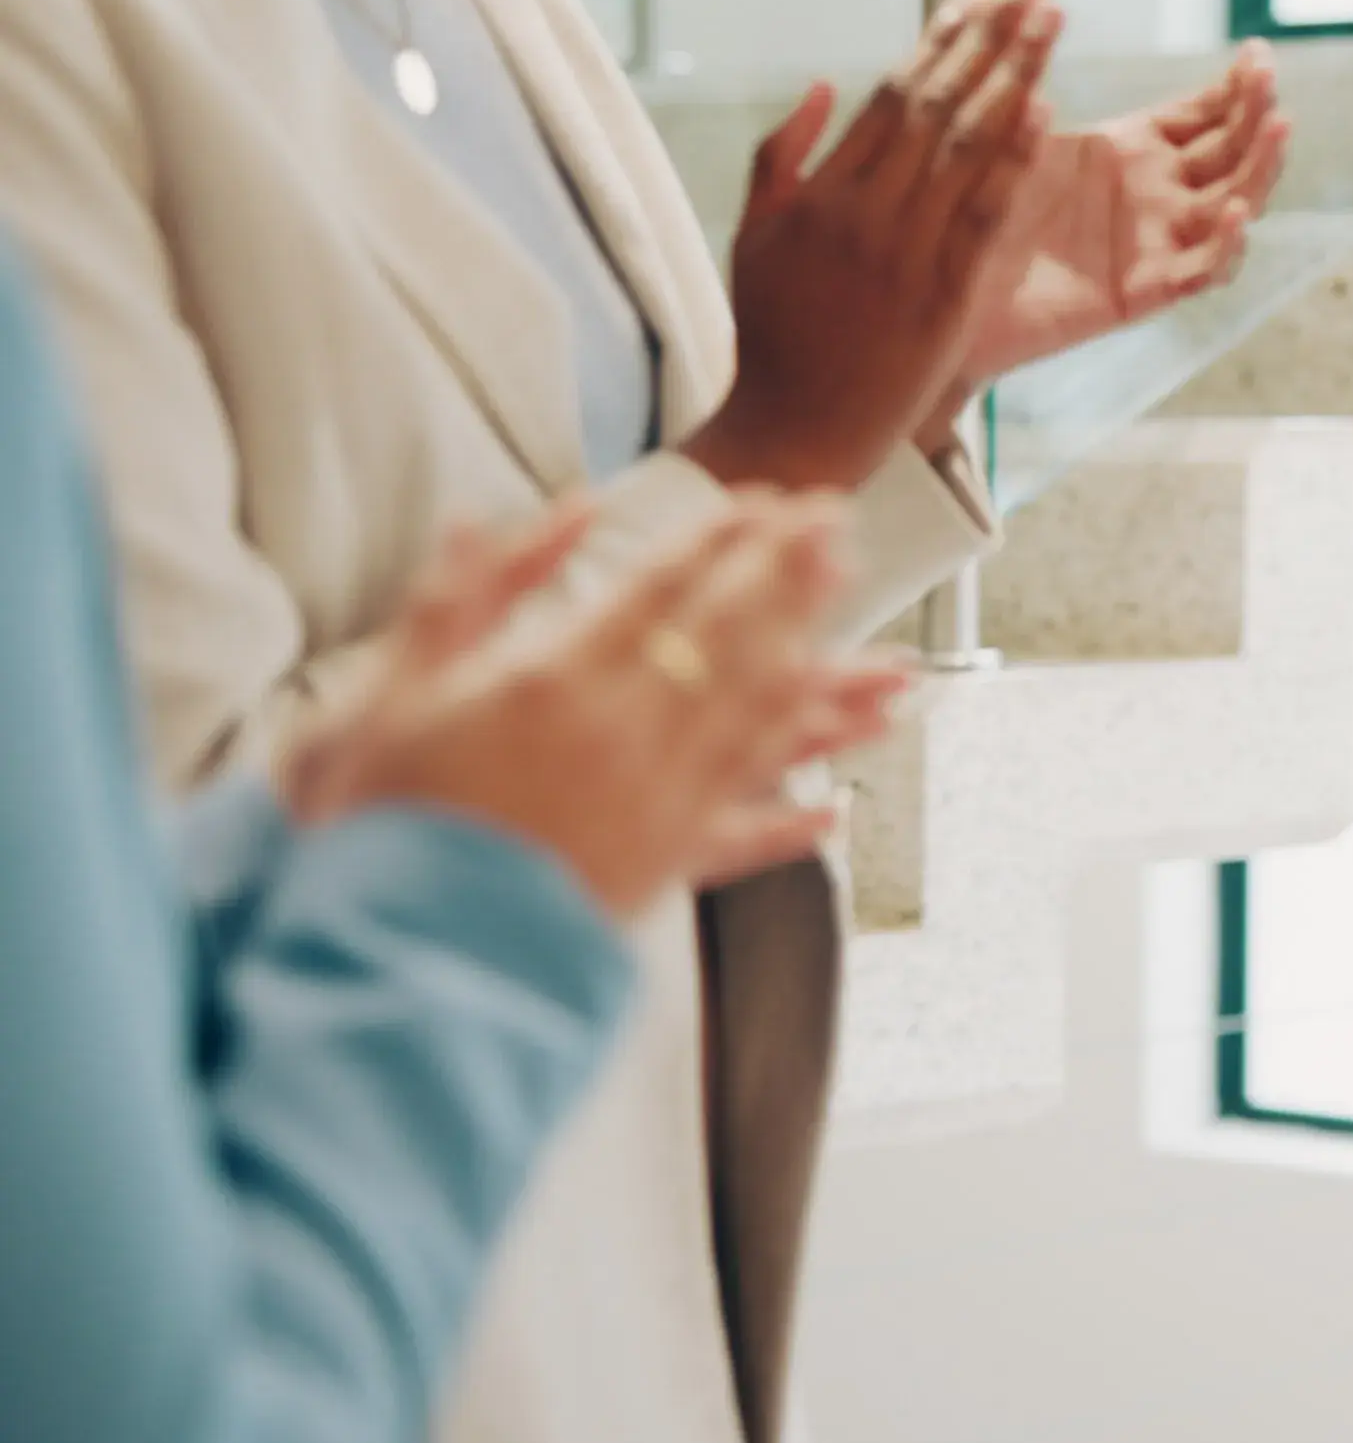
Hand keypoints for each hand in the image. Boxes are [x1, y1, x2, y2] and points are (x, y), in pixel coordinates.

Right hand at [280, 497, 916, 915]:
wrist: (381, 942)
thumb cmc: (375, 816)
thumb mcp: (393, 689)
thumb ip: (459, 596)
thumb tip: (496, 517)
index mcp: (557, 681)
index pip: (664, 588)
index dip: (724, 540)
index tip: (770, 501)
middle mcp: (625, 736)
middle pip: (732, 640)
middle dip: (791, 580)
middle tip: (840, 529)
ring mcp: (653, 806)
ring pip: (762, 731)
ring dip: (830, 690)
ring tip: (887, 660)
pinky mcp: (655, 873)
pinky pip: (743, 840)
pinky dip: (793, 825)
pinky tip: (838, 811)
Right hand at [687, 0, 1061, 491]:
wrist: (794, 428)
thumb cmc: (774, 332)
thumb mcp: (754, 237)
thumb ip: (782, 158)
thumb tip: (822, 85)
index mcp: (820, 192)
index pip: (893, 95)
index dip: (941, 39)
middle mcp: (863, 212)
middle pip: (938, 104)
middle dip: (991, 37)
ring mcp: (905, 253)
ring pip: (967, 147)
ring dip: (1015, 75)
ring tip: (1051, 22)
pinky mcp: (943, 296)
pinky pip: (985, 214)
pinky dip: (1014, 159)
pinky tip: (1045, 109)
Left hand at [950, 40, 1291, 388]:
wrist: (945, 290)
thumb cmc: (971, 210)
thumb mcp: (1006, 135)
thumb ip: (1029, 83)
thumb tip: (1035, 6)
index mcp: (1131, 150)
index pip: (1204, 114)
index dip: (1235, 88)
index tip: (1257, 53)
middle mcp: (1156, 195)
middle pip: (1231, 152)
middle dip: (1256, 114)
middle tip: (1270, 78)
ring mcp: (1156, 243)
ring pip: (1232, 204)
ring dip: (1261, 168)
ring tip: (1278, 127)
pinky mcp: (1142, 291)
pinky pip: (1198, 272)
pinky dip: (1224, 245)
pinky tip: (1236, 212)